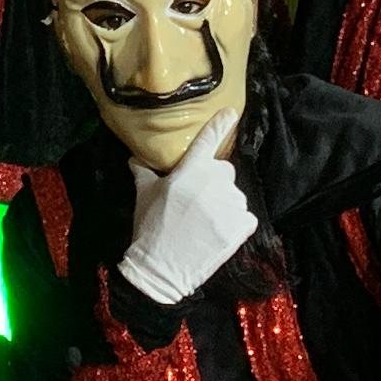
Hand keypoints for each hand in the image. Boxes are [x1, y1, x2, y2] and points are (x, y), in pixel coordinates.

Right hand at [118, 112, 256, 303]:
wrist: (162, 268)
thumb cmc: (150, 227)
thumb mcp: (144, 195)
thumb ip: (143, 172)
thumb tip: (135, 158)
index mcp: (191, 169)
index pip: (209, 139)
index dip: (222, 123)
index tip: (231, 113)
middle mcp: (215, 181)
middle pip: (224, 170)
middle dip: (214, 181)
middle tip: (197, 201)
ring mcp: (231, 204)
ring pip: (235, 195)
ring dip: (224, 203)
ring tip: (206, 222)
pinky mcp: (243, 226)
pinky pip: (246, 216)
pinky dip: (236, 223)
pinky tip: (219, 232)